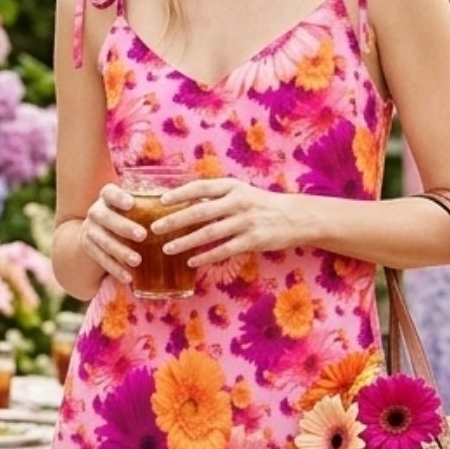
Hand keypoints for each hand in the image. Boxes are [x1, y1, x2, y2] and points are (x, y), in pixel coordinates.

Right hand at [77, 182, 146, 281]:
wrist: (98, 230)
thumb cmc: (127, 215)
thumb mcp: (135, 205)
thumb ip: (152, 204)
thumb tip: (184, 203)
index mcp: (107, 196)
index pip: (109, 192)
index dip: (118, 197)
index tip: (131, 204)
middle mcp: (96, 211)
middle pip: (106, 217)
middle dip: (123, 227)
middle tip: (142, 235)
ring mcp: (90, 230)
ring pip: (103, 240)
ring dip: (120, 251)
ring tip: (137, 261)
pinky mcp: (88, 247)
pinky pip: (101, 259)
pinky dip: (115, 269)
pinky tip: (128, 278)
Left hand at [155, 177, 303, 264]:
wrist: (295, 217)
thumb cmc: (262, 205)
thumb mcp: (241, 192)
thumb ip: (217, 197)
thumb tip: (186, 202)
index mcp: (232, 187)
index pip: (200, 187)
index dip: (180, 193)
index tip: (161, 201)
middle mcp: (237, 201)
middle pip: (199, 211)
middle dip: (175, 220)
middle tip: (154, 228)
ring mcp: (245, 221)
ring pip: (209, 233)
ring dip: (185, 241)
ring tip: (167, 248)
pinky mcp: (252, 240)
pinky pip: (224, 250)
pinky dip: (206, 256)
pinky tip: (191, 261)